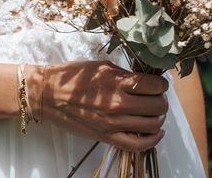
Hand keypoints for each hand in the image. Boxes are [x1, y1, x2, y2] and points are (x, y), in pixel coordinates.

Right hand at [27, 61, 167, 151]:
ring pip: (153, 125)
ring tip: (153, 112)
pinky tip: (155, 132)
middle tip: (156, 97)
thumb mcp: (102, 66)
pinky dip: (152, 139)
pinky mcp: (107, 137)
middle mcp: (118, 103)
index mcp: (117, 82)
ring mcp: (113, 123)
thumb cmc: (73, 77)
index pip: (155, 85)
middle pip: (158, 106)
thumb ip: (125, 74)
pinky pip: (138, 144)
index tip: (158, 84)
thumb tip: (145, 80)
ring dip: (158, 118)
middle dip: (161, 100)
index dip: (161, 84)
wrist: (49, 95)